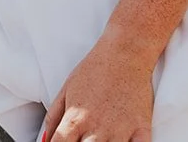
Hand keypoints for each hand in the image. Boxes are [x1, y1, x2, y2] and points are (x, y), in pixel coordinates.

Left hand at [41, 39, 156, 141]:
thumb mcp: (66, 89)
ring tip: (99, 140)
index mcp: (76, 119)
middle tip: (82, 139)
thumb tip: (46, 139)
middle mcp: (97, 128)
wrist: (125, 53)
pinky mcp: (142, 130)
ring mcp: (120, 131)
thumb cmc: (95, 69)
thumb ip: (54, 117)